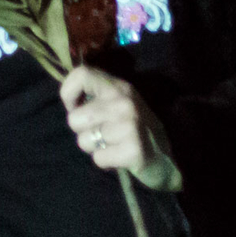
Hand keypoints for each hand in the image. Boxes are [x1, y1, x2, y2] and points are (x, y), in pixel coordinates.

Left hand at [61, 66, 179, 189]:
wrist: (167, 158)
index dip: (68, 93)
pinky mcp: (133, 150)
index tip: (76, 107)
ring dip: (94, 148)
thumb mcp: (117, 103)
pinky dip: (105, 162)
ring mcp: (130, 125)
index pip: (80, 74)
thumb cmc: (134, 129)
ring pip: (83, 141)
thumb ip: (95, 96)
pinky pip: (97, 158)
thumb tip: (69, 100)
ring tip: (112, 144)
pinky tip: (119, 156)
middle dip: (82, 131)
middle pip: (74, 118)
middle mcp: (124, 102)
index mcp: (118, 86)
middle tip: (102, 133)